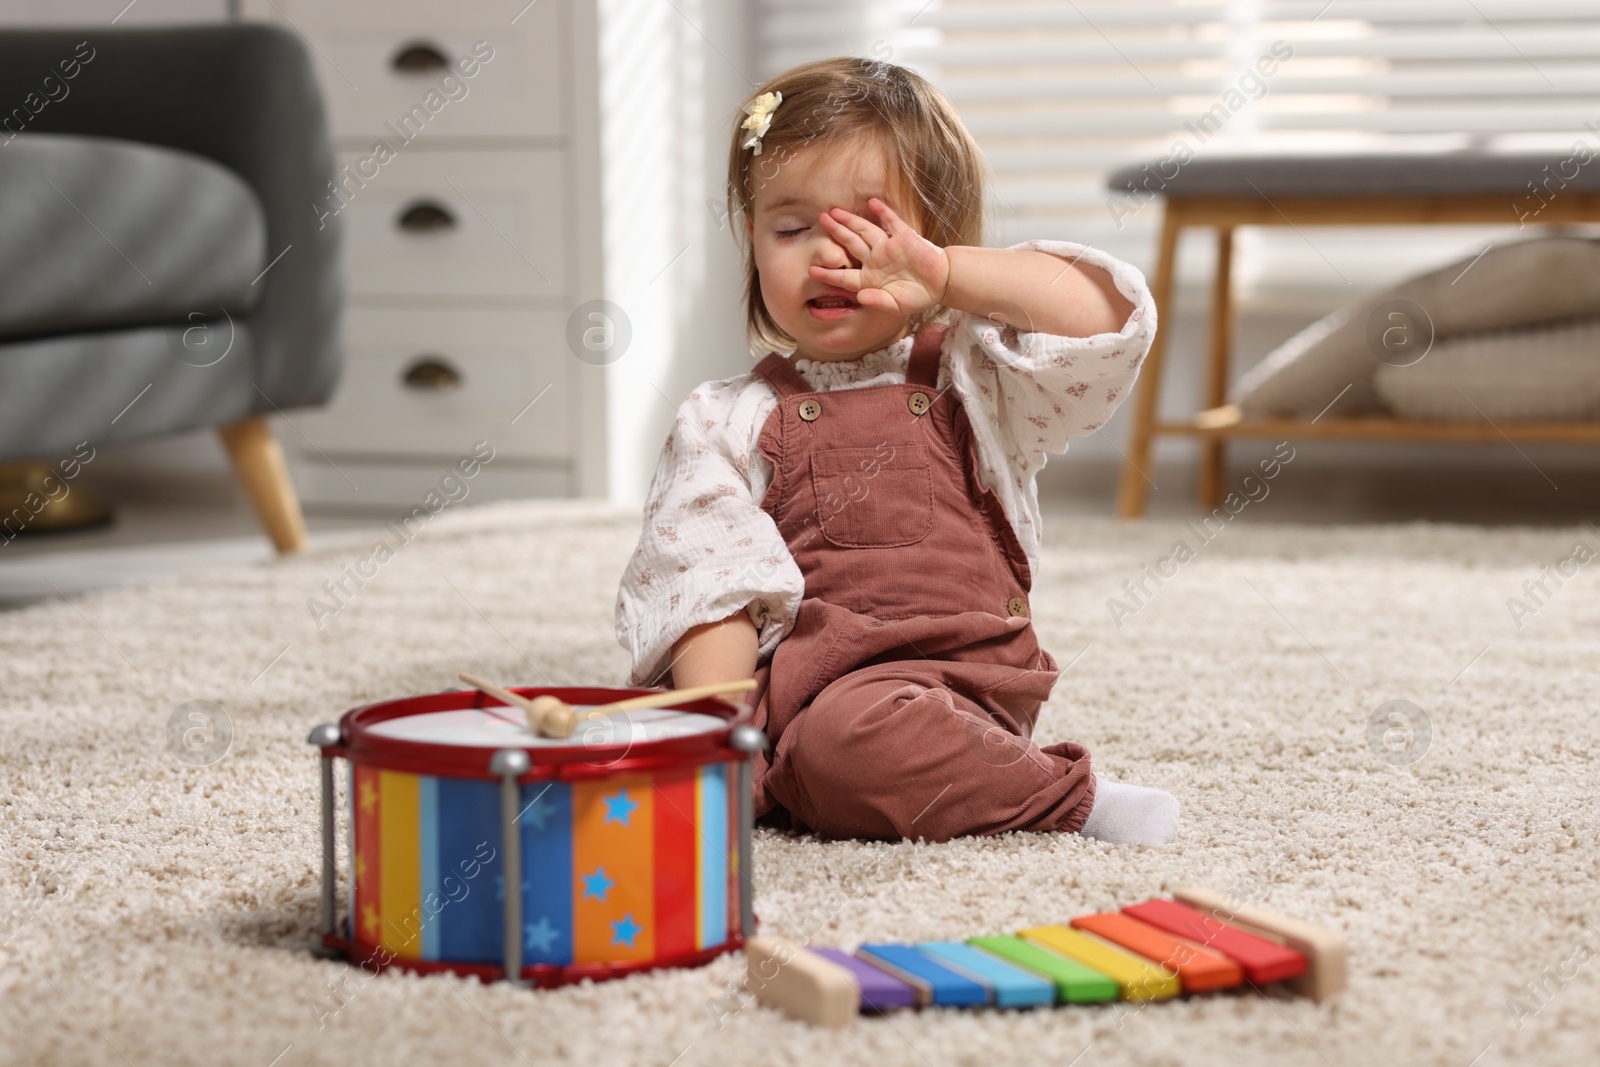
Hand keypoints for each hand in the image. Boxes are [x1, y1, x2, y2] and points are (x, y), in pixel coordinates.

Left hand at [811, 197, 950, 317]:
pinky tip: (872, 202)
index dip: (829, 272)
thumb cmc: (917, 297)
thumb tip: (860, 296)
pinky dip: (883, 213)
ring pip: (865, 230)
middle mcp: (875, 260)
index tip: (812, 270)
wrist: (941, 284)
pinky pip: (892, 222)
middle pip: (851, 243)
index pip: (845, 275)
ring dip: (851, 220)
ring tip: (835, 211)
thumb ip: (877, 301)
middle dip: (836, 232)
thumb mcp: (896, 305)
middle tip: (821, 219)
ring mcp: (888, 247)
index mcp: (869, 279)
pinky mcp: (904, 238)